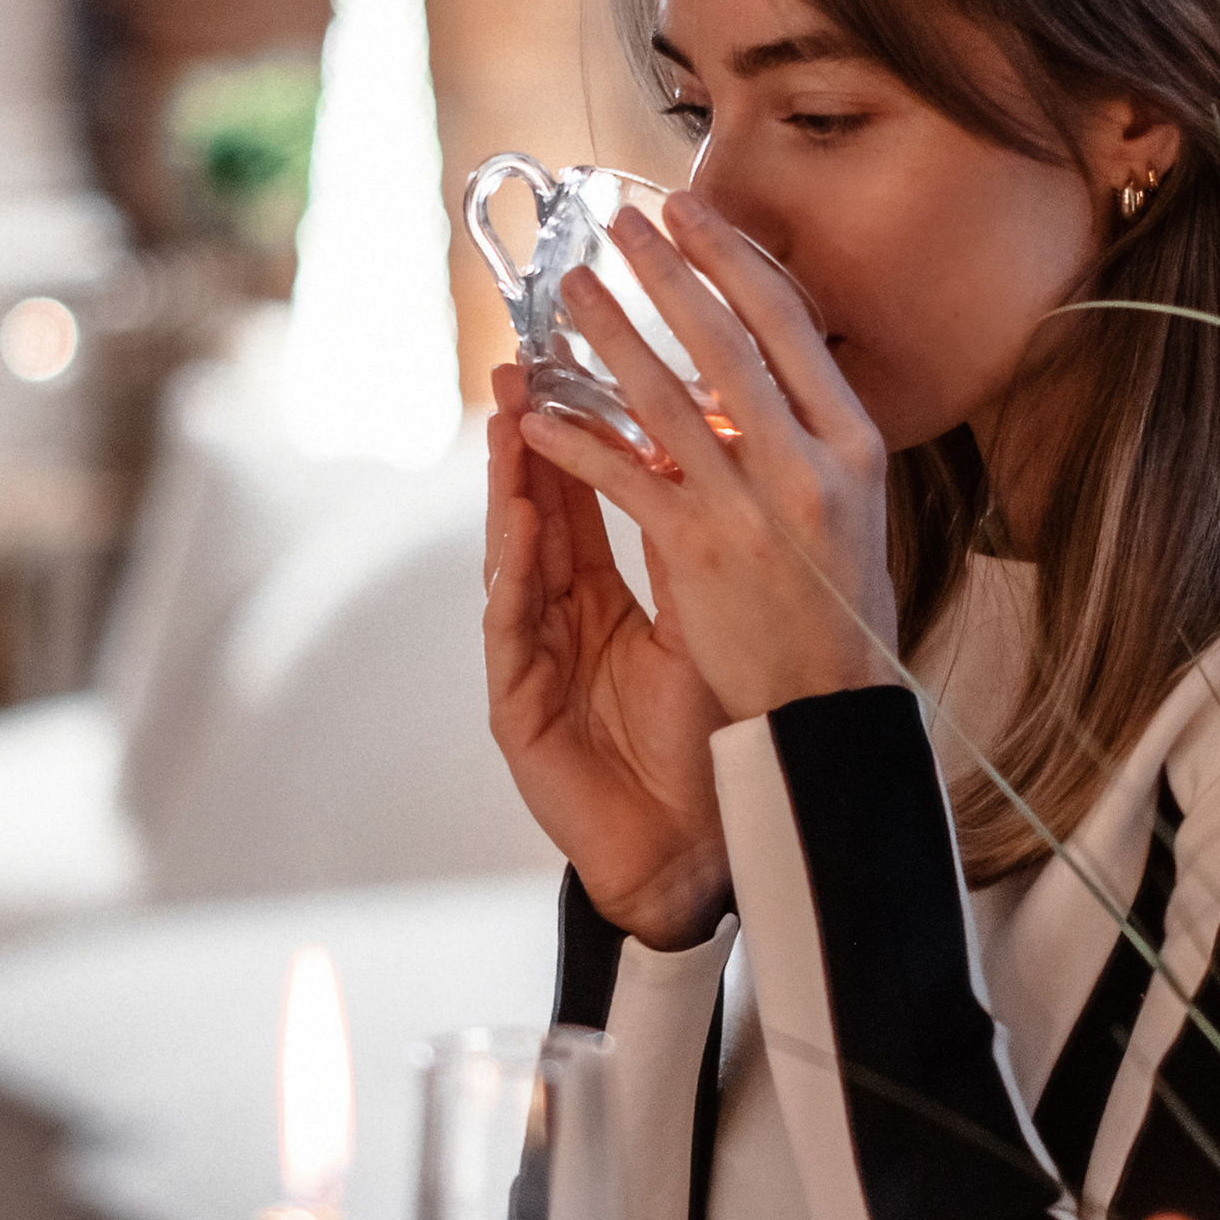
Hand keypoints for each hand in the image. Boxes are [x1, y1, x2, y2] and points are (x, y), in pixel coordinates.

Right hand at [481, 371, 732, 948]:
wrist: (696, 856)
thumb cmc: (705, 748)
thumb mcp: (704, 626)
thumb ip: (690, 551)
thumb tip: (709, 457)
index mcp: (605, 600)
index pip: (586, 499)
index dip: (581, 432)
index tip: (580, 363)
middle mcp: (561, 621)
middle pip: (539, 514)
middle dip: (530, 439)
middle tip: (523, 364)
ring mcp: (534, 663)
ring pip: (515, 559)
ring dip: (511, 488)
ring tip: (510, 419)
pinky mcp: (518, 710)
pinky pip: (513, 629)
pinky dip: (515, 573)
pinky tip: (521, 524)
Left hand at [515, 195, 898, 724]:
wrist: (830, 704)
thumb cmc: (839, 604)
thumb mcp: (854, 503)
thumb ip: (807, 434)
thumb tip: (753, 366)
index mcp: (855, 441)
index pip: (788, 323)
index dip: (733, 261)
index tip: (692, 214)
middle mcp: (808, 463)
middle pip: (725, 342)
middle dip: (665, 273)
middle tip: (621, 222)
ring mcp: (752, 506)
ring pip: (664, 400)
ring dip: (608, 338)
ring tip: (569, 295)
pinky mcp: (699, 551)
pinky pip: (625, 478)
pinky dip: (578, 442)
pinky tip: (540, 417)